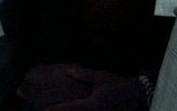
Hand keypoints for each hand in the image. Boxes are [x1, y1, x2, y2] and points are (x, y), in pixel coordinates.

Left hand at [16, 63, 148, 110]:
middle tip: (42, 110)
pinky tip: (69, 109)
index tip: (44, 109)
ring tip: (50, 110)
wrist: (133, 96)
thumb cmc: (117, 84)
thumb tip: (69, 70)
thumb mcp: (101, 77)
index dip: (57, 109)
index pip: (71, 108)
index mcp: (93, 104)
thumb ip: (84, 74)